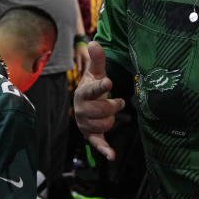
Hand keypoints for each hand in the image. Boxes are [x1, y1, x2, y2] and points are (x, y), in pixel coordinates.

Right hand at [74, 41, 124, 160]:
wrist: (86, 103)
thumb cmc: (92, 86)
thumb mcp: (96, 71)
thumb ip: (97, 58)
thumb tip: (95, 42)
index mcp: (83, 92)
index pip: (93, 90)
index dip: (101, 86)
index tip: (109, 82)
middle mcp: (81, 109)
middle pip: (103, 111)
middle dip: (113, 106)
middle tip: (117, 101)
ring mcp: (85, 123)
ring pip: (106, 124)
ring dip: (111, 118)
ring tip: (109, 112)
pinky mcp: (90, 135)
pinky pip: (97, 143)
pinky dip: (104, 150)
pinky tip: (112, 155)